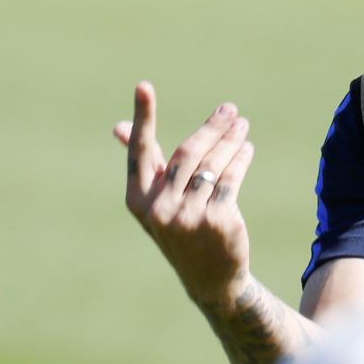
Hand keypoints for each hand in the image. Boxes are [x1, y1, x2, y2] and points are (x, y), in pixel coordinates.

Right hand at [115, 82, 256, 308]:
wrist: (209, 278)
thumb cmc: (179, 228)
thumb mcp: (156, 199)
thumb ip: (145, 162)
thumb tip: (118, 126)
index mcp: (138, 199)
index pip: (140, 151)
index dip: (143, 118)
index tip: (143, 86)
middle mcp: (159, 208)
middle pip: (186, 153)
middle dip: (211, 128)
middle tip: (229, 109)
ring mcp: (188, 216)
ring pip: (212, 165)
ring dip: (230, 140)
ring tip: (241, 125)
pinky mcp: (216, 221)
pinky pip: (229, 179)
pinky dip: (239, 160)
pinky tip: (246, 149)